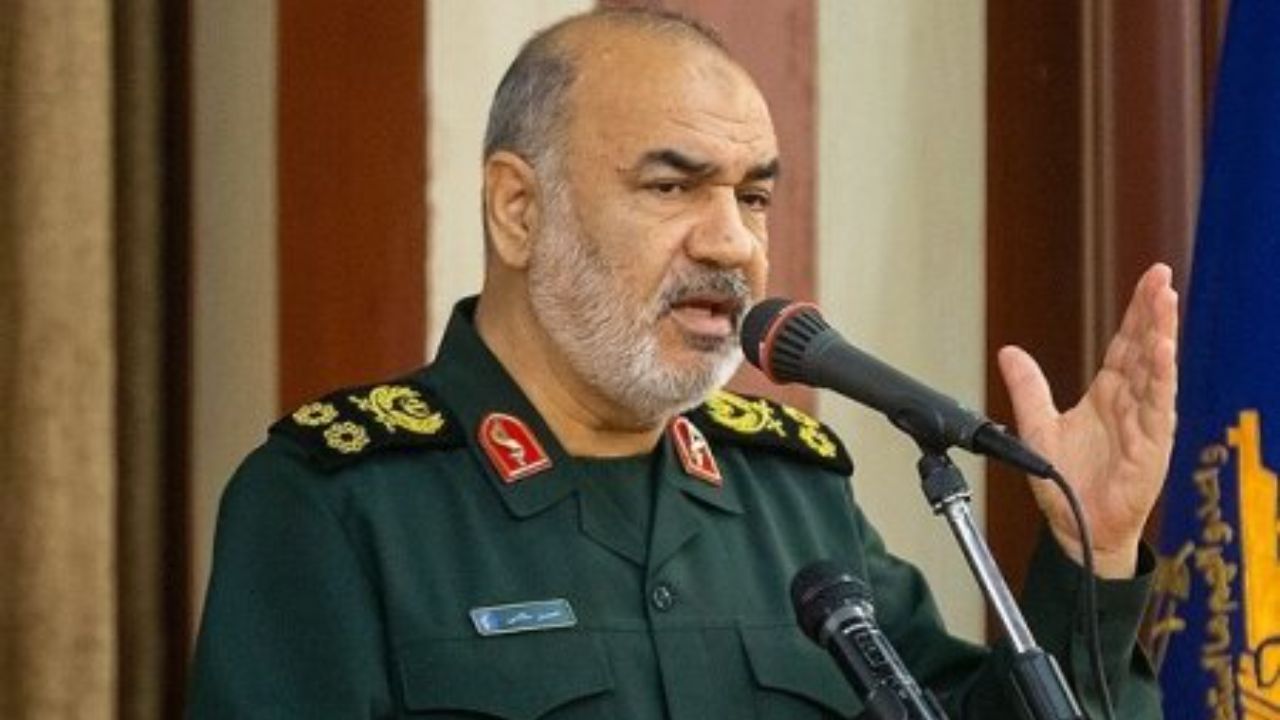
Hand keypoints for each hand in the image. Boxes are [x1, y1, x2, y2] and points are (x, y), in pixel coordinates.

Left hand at [997, 263, 1178, 577]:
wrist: (1077, 528)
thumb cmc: (1065, 483)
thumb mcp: (1037, 427)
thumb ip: (1028, 388)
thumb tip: (1009, 353)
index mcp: (1108, 395)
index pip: (1126, 344)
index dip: (1136, 312)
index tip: (1149, 280)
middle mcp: (1130, 404)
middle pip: (1145, 347)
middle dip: (1154, 310)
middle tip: (1161, 276)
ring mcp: (1144, 422)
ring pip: (1156, 370)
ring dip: (1161, 334)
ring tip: (1165, 300)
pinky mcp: (1151, 445)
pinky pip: (1157, 405)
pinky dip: (1160, 376)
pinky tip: (1163, 350)